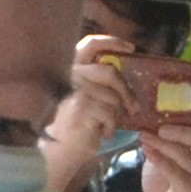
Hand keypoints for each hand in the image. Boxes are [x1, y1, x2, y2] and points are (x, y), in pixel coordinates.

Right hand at [43, 33, 137, 191]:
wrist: (56, 149)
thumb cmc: (73, 126)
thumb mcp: (87, 99)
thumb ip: (99, 84)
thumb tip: (126, 82)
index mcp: (71, 68)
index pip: (90, 44)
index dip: (112, 42)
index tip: (130, 48)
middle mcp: (70, 74)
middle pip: (109, 72)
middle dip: (126, 91)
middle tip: (133, 107)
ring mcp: (74, 89)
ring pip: (112, 96)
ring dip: (116, 115)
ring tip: (107, 126)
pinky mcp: (81, 106)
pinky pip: (110, 112)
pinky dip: (111, 126)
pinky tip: (102, 133)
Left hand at [133, 112, 190, 191]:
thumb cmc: (169, 186)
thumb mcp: (170, 158)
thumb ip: (170, 140)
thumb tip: (154, 116)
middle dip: (182, 129)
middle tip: (161, 125)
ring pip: (185, 153)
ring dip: (162, 143)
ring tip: (144, 135)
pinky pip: (173, 169)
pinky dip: (158, 157)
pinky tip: (145, 149)